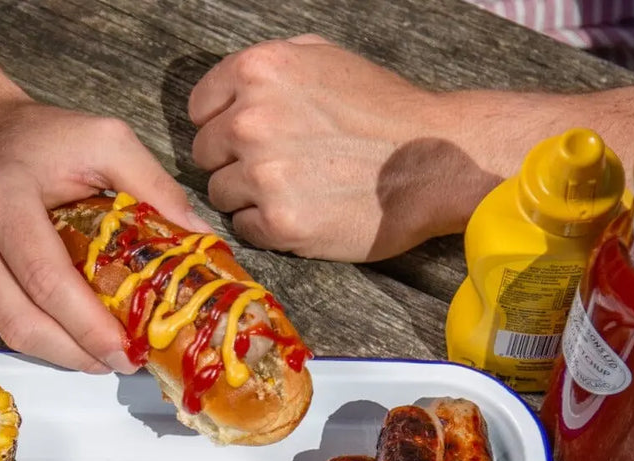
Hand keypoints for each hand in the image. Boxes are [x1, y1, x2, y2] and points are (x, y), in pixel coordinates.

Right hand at [0, 96, 206, 372]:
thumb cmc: (38, 139)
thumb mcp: (102, 139)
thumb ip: (154, 185)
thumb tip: (201, 241)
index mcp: (2, 199)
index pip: (46, 279)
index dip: (88, 325)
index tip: (127, 349)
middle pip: (23, 322)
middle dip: (77, 354)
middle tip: (122, 362)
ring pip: (9, 334)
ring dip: (61, 355)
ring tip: (103, 356)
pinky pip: (0, 328)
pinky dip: (40, 340)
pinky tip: (72, 335)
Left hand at [188, 35, 496, 260]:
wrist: (433, 161)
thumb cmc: (383, 111)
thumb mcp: (325, 59)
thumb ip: (271, 69)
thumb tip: (232, 91)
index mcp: (259, 72)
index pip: (200, 108)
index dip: (220, 125)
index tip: (242, 138)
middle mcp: (252, 121)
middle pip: (205, 155)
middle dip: (232, 161)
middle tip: (273, 167)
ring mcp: (263, 174)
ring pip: (220, 194)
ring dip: (247, 197)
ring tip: (292, 190)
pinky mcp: (279, 222)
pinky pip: (244, 228)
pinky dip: (265, 226)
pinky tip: (300, 212)